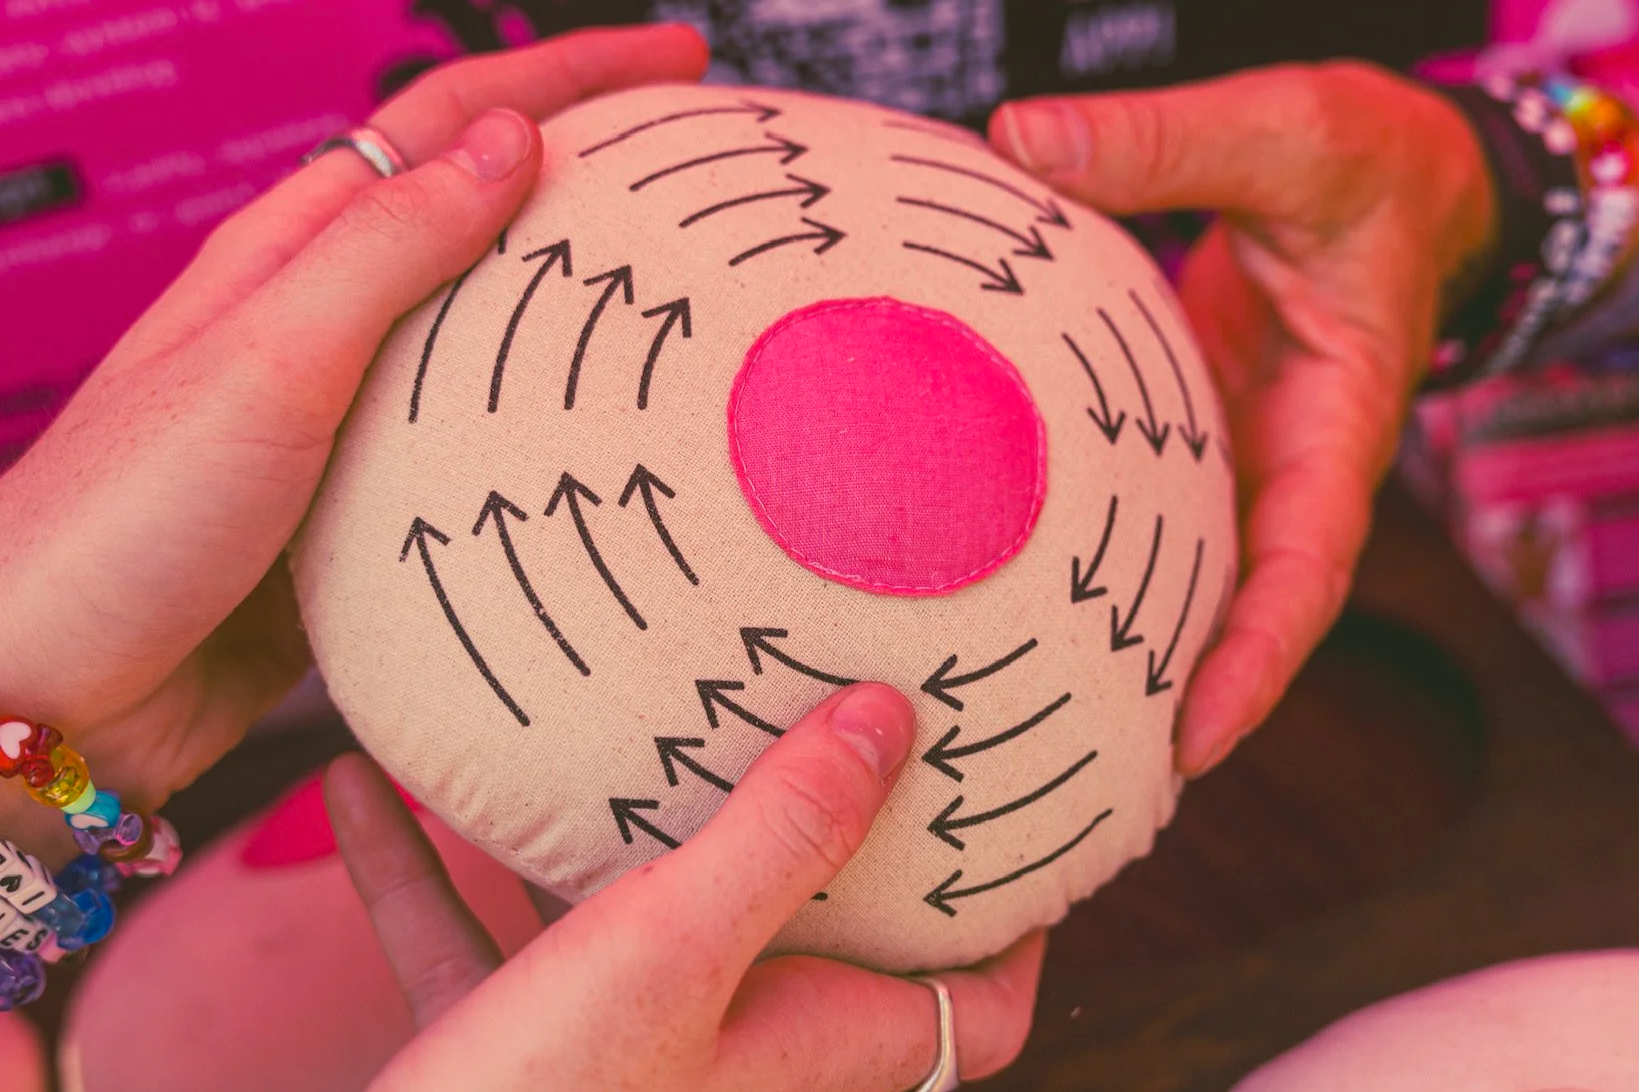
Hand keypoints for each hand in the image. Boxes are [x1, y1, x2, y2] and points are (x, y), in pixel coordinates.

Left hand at [0, 28, 708, 818]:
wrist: (57, 689)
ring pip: (489, 331)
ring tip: (679, 299)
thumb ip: (390, 250)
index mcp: (296, 254)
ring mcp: (349, 416)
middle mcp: (325, 320)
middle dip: (592, 166)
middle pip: (481, 210)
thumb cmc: (126, 521)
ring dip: (580, 299)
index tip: (678, 59)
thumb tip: (510, 141)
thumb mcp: (270, 358)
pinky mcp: (365, 507)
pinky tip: (601, 446)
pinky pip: (478, 443)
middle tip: (700, 164)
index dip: (570, 76)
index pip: (452, 120)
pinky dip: (549, 424)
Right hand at [325, 684, 1043, 1091]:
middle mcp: (732, 1050)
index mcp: (809, 1039)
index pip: (976, 1005)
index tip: (1011, 807)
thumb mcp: (672, 952)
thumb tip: (892, 721)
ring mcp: (621, 1054)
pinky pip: (489, 943)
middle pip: (814, 936)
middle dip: (812, 832)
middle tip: (811, 714)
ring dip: (605, 826)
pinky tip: (366, 787)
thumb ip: (783, 835)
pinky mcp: (518, 1057)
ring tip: (590, 720)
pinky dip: (440, 872)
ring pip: (637, 918)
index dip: (1017, 920)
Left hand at [990, 62, 1496, 774]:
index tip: (1196, 741)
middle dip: (1172, 698)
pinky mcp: (1184, 433)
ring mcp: (1230, 458)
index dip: (1256, 663)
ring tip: (1025, 716)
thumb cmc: (1370, 163)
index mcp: (1335, 427)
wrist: (1392, 177)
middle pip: (1234, 611)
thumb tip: (1020, 141)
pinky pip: (1139, 511)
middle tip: (1078, 774)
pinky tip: (1002, 585)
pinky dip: (1087, 555)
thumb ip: (1166, 139)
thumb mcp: (1287, 132)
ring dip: (1120, 646)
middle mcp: (1281, 465)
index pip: (1305, 569)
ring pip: (1180, 573)